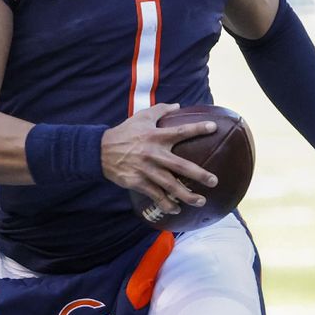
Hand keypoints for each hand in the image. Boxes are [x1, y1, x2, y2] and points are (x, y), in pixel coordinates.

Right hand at [101, 103, 218, 214]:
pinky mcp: (137, 182)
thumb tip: (178, 105)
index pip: (180, 131)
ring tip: (201, 201)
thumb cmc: (124, 132)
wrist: (100, 150)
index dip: (197, 128)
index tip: (214, 128)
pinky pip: (155, 195)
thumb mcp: (141, 117)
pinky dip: (166, 204)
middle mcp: (153, 153)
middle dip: (198, 174)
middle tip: (214, 181)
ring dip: (186, 195)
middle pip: (180, 165)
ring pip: (170, 186)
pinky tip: (176, 209)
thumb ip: (160, 110)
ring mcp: (146, 170)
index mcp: (156, 136)